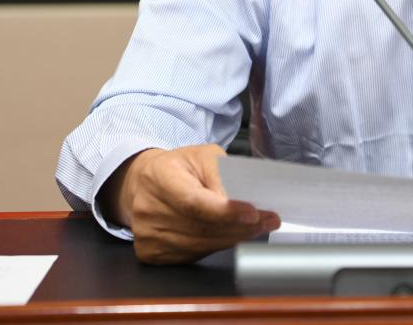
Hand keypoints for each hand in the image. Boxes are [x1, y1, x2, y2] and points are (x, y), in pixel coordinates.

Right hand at [105, 144, 279, 263]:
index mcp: (159, 176)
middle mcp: (148, 208)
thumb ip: (223, 175)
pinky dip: (217, 246)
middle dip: (240, 226)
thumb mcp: (203, 156)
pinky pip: (193, 255)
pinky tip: (230, 235)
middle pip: (201, 227)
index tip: (253, 212)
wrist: (144, 183)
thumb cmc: (178, 167)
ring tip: (256, 227)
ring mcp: (147, 234)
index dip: (225, 211)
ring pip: (201, 245)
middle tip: (268, 220)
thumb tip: (244, 201)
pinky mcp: (150, 253)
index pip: (194, 202)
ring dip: (233, 238)